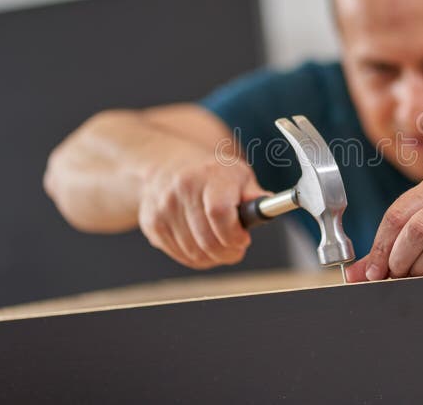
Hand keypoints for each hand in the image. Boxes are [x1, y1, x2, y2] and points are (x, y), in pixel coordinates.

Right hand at [138, 155, 267, 268]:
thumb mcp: (238, 174)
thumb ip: (254, 194)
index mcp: (209, 175)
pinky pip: (180, 255)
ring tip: (222, 246)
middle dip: (228, 252)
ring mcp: (163, 208)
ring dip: (214, 257)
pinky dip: (197, 258)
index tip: (243, 239)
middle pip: (208, 240)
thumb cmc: (211, 172)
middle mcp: (182, 190)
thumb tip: (270, 206)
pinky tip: (204, 245)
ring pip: (194, 253)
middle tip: (237, 249)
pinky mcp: (152, 224)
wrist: (167, 164)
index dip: (234, 234)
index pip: (219, 213)